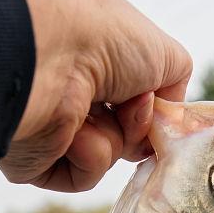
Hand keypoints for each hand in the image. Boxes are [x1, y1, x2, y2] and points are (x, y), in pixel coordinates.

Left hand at [0, 0, 192, 191]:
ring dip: (114, 136)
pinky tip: (75, 131)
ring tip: (93, 108)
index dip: (152, 108)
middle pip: (123, 129)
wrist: (49, 53)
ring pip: (108, 152)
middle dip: (136, 126)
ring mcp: (55, 121)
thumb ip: (175, 79)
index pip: (133, 97)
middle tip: (130, 109)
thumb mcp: (164, 52)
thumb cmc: (105, 39)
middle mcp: (74, 89)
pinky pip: (82, 173)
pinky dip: (90, 155)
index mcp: (97, 62)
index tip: (158, 106)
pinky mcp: (37, 154)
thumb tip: (166, 110)